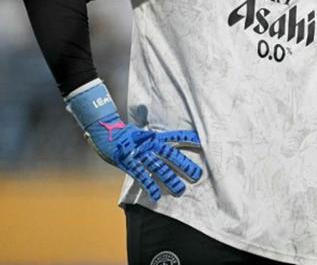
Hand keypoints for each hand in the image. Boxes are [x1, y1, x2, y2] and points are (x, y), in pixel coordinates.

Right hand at [65, 79, 202, 200]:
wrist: (104, 132)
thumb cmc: (124, 135)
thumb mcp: (142, 134)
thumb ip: (153, 139)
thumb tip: (162, 142)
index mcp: (154, 138)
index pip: (175, 137)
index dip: (188, 139)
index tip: (201, 142)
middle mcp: (150, 145)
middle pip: (171, 155)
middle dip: (185, 165)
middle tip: (198, 174)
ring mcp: (139, 154)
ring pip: (159, 167)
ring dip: (170, 180)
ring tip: (181, 190)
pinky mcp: (129, 163)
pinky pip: (141, 176)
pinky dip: (149, 186)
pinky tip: (156, 196)